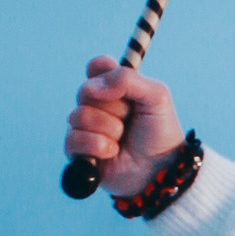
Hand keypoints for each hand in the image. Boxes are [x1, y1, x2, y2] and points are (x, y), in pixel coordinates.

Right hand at [65, 59, 185, 203]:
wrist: (161, 170)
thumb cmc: (161, 133)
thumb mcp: (156, 97)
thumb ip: (128, 79)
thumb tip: (94, 86)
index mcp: (116, 88)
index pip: (97, 66)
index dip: (103, 72)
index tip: (120, 85)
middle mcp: (98, 104)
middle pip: (86, 90)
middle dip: (114, 107)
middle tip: (130, 118)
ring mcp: (86, 127)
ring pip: (79, 116)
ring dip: (108, 129)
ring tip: (123, 139)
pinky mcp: (78, 150)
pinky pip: (73, 139)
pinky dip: (98, 145)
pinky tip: (112, 152)